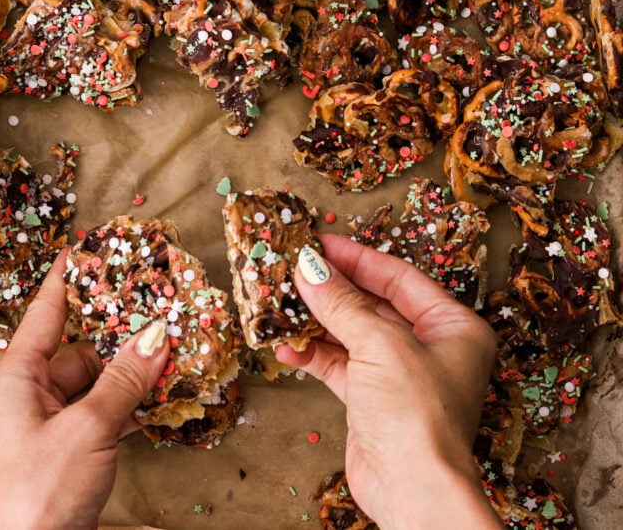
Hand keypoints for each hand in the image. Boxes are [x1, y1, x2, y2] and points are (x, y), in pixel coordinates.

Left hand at [0, 249, 170, 529]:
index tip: (85, 246)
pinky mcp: (67, 450)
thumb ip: (124, 380)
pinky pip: (101, 412)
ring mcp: (48, 423)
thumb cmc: (43, 490)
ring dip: (131, 373)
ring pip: (96, 382)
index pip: (45, 313)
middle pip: (79, 348)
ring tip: (173, 350)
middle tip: (160, 308)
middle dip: (119, 335)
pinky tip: (161, 396)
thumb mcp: (89, 428)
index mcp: (16, 377)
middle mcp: (28, 393)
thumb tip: (157, 333)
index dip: (67, 278)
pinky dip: (128, 405)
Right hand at [276, 234, 501, 529]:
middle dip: (330, 289)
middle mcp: (430, 347)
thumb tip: (308, 266)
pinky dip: (312, 354)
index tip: (318, 242)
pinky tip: (284, 346)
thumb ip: (340, 303)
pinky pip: (338, 364)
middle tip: (291, 267)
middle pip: (372, 303)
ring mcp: (399, 374)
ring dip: (315, 321)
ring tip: (278, 302)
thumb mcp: (379, 345)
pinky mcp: (371, 400)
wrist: (413, 489)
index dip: (356, 258)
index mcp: (453, 326)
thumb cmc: (416, 414)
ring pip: (350, 334)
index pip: (399, 277)